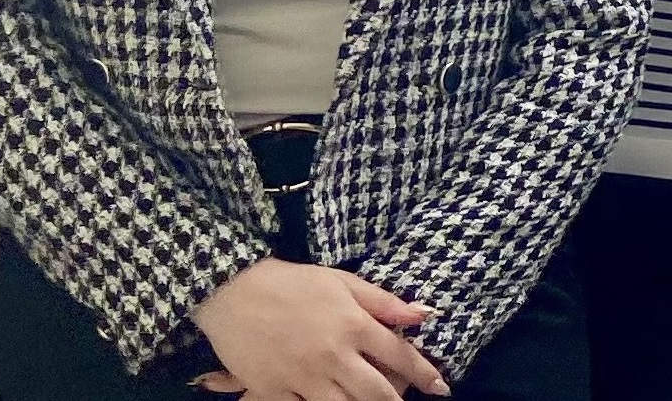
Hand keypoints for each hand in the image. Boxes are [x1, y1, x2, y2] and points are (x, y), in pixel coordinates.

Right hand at [191, 259, 446, 400]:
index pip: (400, 355)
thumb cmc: (290, 282)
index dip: (425, 374)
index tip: (440, 387)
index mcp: (353, 325)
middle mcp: (333, 355)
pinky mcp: (274, 390)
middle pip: (377, 392)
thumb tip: (424, 315)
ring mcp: (303, 376)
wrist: (231, 292)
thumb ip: (383, 302)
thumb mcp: (341, 282)